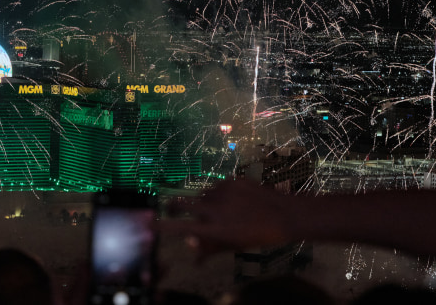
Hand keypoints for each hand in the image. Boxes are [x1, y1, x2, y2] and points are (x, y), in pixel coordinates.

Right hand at [159, 179, 294, 256]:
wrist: (284, 214)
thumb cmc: (259, 235)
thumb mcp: (233, 245)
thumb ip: (209, 248)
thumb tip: (192, 256)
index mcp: (212, 228)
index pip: (179, 227)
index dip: (162, 225)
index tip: (151, 224)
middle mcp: (212, 208)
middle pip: (182, 203)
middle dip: (173, 205)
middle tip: (170, 206)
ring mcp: (221, 191)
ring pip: (202, 194)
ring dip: (203, 200)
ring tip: (218, 208)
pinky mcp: (231, 180)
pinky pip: (218, 186)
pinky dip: (219, 192)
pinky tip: (233, 199)